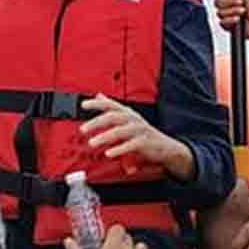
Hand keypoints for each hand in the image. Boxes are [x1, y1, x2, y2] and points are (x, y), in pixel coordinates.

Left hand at [80, 95, 194, 180]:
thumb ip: (112, 107)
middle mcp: (133, 118)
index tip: (83, 105)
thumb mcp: (127, 117)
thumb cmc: (143, 133)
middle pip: (113, 117)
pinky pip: (130, 145)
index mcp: (127, 112)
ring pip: (119, 131)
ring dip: (104, 137)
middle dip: (96, 122)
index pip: (110, 104)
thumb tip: (99, 95)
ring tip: (92, 143)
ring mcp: (139, 130)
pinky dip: (119, 149)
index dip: (97, 103)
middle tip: (83, 129)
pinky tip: (109, 153)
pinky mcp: (144, 142)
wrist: (165, 147)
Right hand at [213, 0, 248, 39]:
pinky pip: (222, 22)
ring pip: (220, 12)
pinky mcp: (227, 25)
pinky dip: (231, 20)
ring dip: (233, 11)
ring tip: (243, 12)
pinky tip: (238, 20)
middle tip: (241, 3)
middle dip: (230, 2)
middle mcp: (227, 3)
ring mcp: (226, 14)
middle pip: (217, 1)